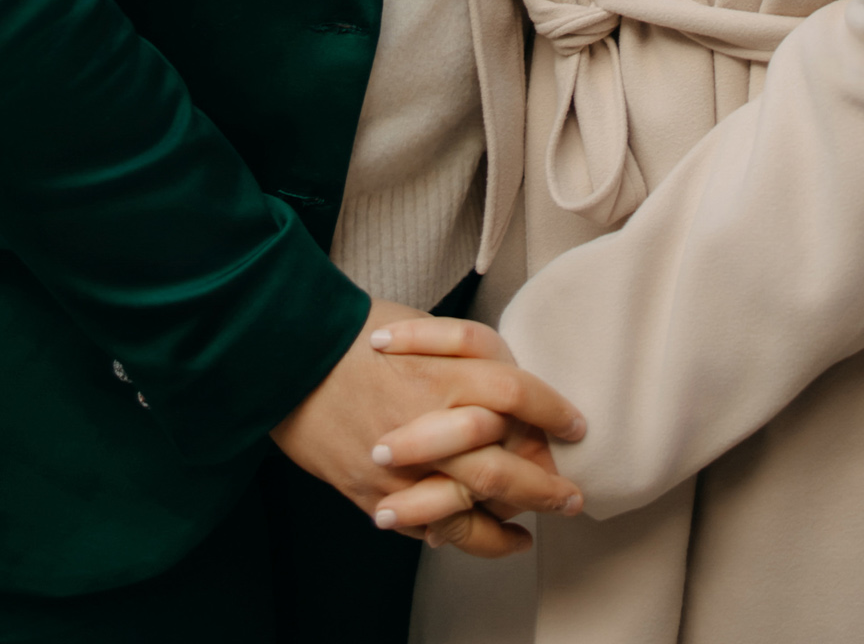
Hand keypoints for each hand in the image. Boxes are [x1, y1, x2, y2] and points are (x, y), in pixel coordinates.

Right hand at [272, 300, 585, 556]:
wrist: (287, 357)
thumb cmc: (353, 332)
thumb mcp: (421, 324)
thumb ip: (467, 356)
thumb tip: (511, 388)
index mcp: (441, 373)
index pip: (517, 396)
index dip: (554, 412)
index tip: (576, 426)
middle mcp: (427, 425)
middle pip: (504, 467)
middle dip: (547, 486)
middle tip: (572, 495)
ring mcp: (402, 469)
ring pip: (474, 510)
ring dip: (516, 520)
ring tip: (539, 522)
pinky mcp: (378, 496)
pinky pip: (436, 529)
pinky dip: (474, 539)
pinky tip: (500, 537)